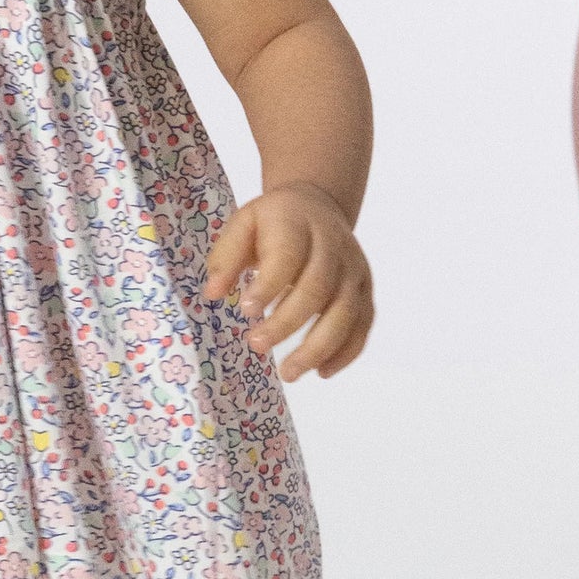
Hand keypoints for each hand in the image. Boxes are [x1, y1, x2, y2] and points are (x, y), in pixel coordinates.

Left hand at [201, 180, 373, 380]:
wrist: (316, 205)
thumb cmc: (273, 222)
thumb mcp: (242, 225)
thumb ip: (226, 258)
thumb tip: (213, 294)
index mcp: (297, 223)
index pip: (288, 256)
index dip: (270, 286)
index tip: (247, 310)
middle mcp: (333, 246)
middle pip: (318, 288)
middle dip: (287, 322)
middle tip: (257, 345)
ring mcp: (354, 269)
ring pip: (346, 312)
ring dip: (318, 347)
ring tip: (289, 373)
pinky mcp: (365, 289)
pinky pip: (363, 324)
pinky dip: (346, 352)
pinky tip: (321, 371)